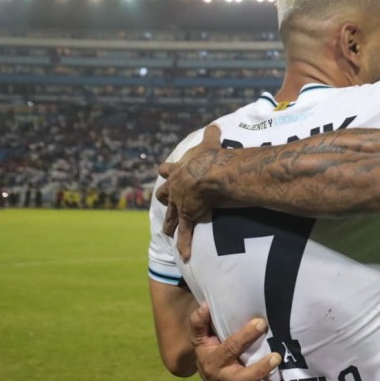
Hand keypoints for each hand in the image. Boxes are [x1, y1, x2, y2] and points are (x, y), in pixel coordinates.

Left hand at [157, 124, 230, 260]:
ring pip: (171, 216)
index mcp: (179, 170)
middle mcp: (176, 188)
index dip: (167, 172)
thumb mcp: (208, 143)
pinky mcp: (188, 216)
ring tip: (166, 232)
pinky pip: (185, 233)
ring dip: (169, 224)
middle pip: (164, 194)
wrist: (210, 172)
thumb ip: (211, 135)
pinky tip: (185, 256)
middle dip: (165, 198)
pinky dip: (184, 244)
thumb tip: (215, 124)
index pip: (168, 170)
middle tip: (164, 201)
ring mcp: (180, 203)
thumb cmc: (209, 157)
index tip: (165, 172)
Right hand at [190, 302, 279, 380]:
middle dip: (258, 369)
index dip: (246, 335)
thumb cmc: (209, 347)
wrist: (206, 371)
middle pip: (239, 377)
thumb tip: (206, 305)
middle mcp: (221, 378)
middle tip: (276, 357)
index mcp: (213, 360)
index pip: (230, 347)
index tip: (262, 323)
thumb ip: (200, 321)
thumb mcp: (201, 336)